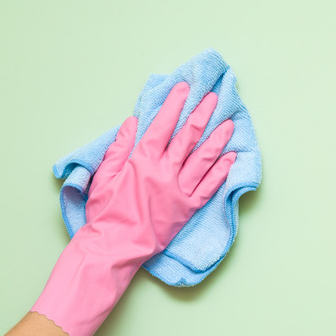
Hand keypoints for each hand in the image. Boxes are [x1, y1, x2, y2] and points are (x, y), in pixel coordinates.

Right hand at [86, 81, 235, 261]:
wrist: (115, 246)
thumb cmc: (106, 213)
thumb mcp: (104, 176)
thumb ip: (119, 148)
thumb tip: (131, 122)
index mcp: (142, 162)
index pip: (162, 126)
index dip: (174, 105)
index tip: (184, 89)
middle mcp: (164, 173)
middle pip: (188, 138)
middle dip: (202, 114)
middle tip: (214, 98)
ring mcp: (179, 191)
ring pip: (203, 160)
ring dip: (218, 140)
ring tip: (229, 124)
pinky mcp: (188, 208)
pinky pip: (209, 187)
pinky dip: (221, 172)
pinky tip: (231, 158)